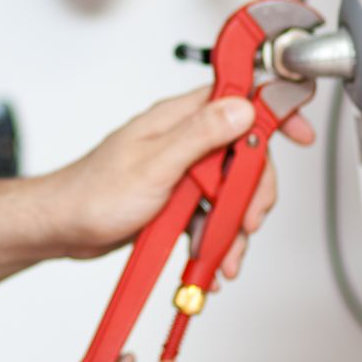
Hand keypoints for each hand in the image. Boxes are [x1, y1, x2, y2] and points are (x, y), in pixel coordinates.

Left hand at [36, 89, 315, 275]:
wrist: (61, 229)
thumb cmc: (92, 193)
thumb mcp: (154, 165)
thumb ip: (201, 135)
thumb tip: (241, 108)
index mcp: (177, 119)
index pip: (237, 99)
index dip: (272, 111)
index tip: (300, 132)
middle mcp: (181, 140)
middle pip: (244, 156)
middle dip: (253, 193)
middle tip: (248, 222)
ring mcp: (179, 170)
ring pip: (230, 191)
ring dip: (233, 227)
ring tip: (225, 257)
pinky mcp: (175, 198)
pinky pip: (210, 215)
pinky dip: (215, 239)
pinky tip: (209, 262)